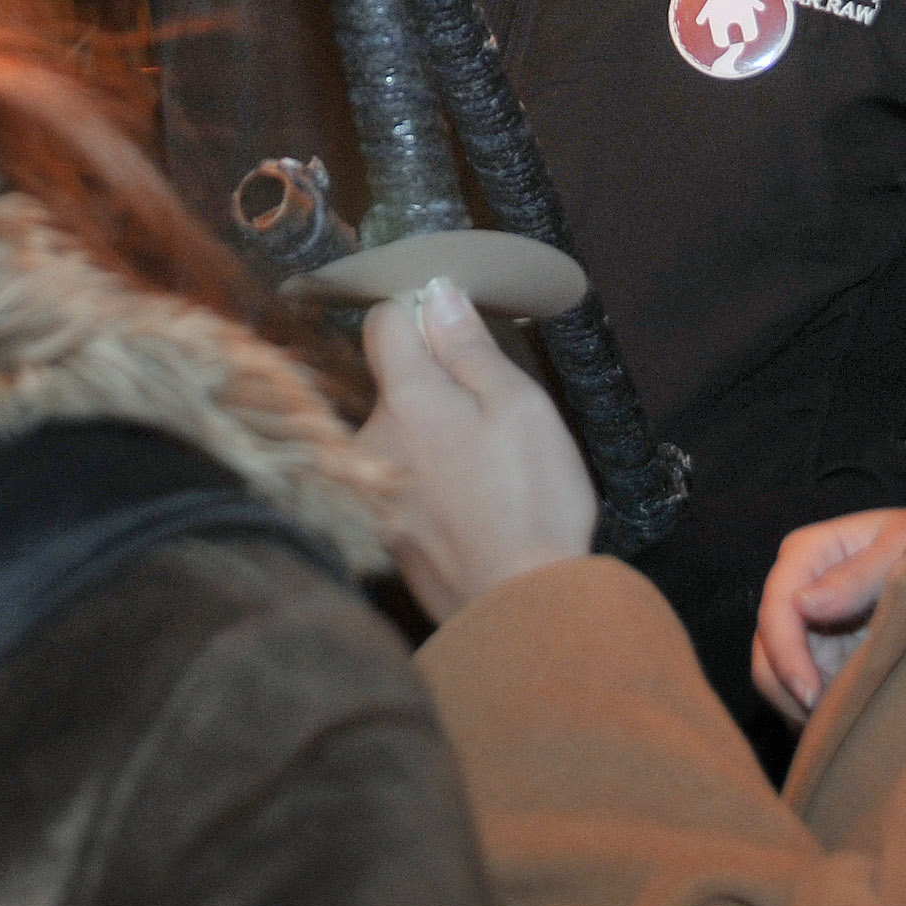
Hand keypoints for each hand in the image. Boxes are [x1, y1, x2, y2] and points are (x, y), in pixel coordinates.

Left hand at [359, 275, 597, 621]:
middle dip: (435, 386)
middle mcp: (372, 440)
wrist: (522, 610)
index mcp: (406, 399)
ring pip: (400, 436)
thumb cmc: (533, 500)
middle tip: (495, 415)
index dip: (420, 314)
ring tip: (490, 470)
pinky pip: (403, 483)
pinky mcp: (385, 533)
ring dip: (434, 438)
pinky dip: (433, 483)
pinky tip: (475, 504)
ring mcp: (373, 491)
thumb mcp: (520, 406)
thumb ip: (470, 348)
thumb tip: (437, 295)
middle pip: (393, 384)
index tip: (457, 330)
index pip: (383, 323)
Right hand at [750, 508, 905, 722]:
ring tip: (840, 720)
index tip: (811, 695)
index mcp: (806, 554)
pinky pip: (795, 689)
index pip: (776, 609)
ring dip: (798, 703)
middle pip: (766, 648)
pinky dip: (811, 709)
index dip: (786, 655)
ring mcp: (800, 624)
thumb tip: (802, 604)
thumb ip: (857, 577)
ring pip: (772, 674)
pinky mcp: (813, 653)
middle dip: (789, 688)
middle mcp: (793, 588)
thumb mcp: (902, 551)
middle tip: (830, 720)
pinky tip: (842, 715)